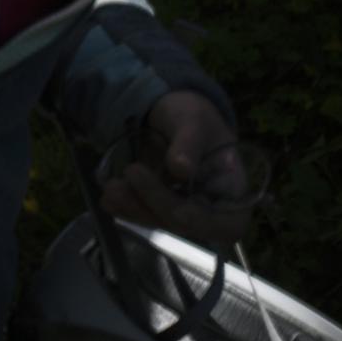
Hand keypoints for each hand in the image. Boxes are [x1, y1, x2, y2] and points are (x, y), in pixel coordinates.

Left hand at [105, 91, 258, 248]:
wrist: (170, 115)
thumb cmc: (193, 116)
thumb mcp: (194, 120)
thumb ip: (190, 143)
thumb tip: (181, 169)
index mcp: (233, 192)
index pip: (228, 225)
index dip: (204, 224)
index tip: (180, 211)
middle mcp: (210, 209)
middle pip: (187, 224)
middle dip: (157, 204)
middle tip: (132, 172)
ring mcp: (182, 210)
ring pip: (160, 222)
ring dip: (134, 208)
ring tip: (111, 187)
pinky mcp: (158, 206)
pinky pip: (142, 215)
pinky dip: (125, 209)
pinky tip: (108, 199)